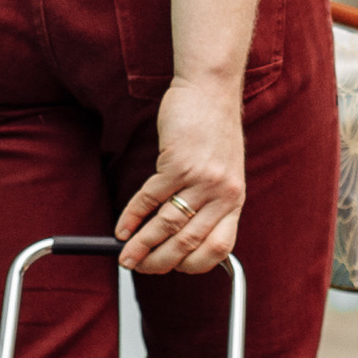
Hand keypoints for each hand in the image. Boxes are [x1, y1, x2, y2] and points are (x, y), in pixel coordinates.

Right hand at [117, 71, 244, 271]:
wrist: (210, 89)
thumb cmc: (213, 129)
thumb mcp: (224, 170)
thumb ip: (211, 201)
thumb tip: (180, 236)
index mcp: (235, 199)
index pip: (220, 248)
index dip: (192, 265)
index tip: (172, 269)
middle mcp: (222, 193)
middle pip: (188, 242)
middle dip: (159, 262)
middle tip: (139, 268)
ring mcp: (201, 178)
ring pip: (166, 224)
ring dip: (141, 246)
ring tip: (125, 256)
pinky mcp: (178, 162)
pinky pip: (150, 198)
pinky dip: (132, 217)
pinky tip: (122, 229)